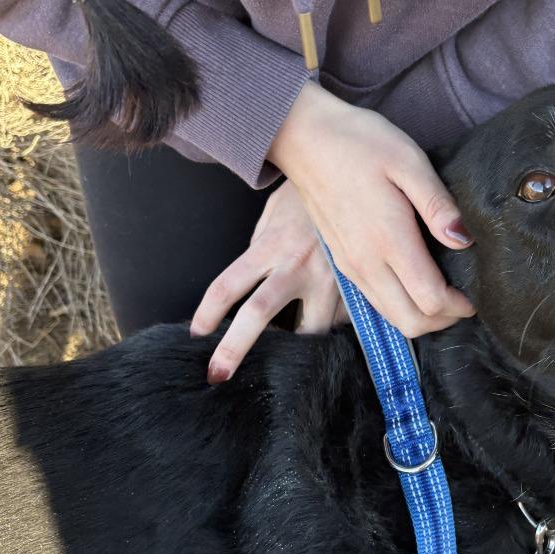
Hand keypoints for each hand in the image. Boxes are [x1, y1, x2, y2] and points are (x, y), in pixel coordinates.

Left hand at [191, 179, 344, 383]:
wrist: (357, 178)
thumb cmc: (309, 198)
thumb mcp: (274, 218)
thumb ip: (261, 253)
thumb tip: (252, 288)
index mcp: (270, 245)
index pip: (228, 284)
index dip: (208, 313)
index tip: (196, 335)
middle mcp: (297, 265)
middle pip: (258, 314)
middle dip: (235, 349)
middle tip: (218, 374)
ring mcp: (330, 279)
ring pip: (310, 332)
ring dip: (298, 349)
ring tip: (291, 361)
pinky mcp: (356, 289)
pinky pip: (342, 321)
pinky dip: (335, 327)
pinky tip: (333, 328)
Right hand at [268, 82, 474, 338]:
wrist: (304, 138)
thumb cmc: (359, 142)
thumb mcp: (408, 160)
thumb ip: (438, 204)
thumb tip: (464, 240)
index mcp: (388, 240)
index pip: (430, 300)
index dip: (459, 306)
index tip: (475, 294)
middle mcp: (367, 264)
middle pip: (412, 322)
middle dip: (444, 320)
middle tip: (464, 300)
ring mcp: (352, 268)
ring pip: (393, 319)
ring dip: (424, 317)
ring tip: (445, 294)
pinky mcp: (344, 266)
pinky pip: (378, 304)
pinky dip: (403, 307)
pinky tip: (417, 283)